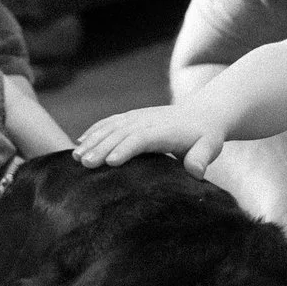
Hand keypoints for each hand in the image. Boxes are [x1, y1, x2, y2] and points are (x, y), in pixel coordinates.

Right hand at [74, 105, 225, 175]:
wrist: (202, 114)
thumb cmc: (205, 137)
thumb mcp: (210, 146)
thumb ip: (202, 158)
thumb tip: (196, 171)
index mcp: (164, 130)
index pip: (142, 138)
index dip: (125, 149)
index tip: (109, 162)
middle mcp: (147, 121)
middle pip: (120, 133)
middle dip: (101, 147)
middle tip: (84, 163)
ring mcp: (137, 117)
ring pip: (111, 127)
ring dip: (92, 140)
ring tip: (76, 157)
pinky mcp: (131, 117)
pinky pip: (109, 122)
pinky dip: (93, 131)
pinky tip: (79, 143)